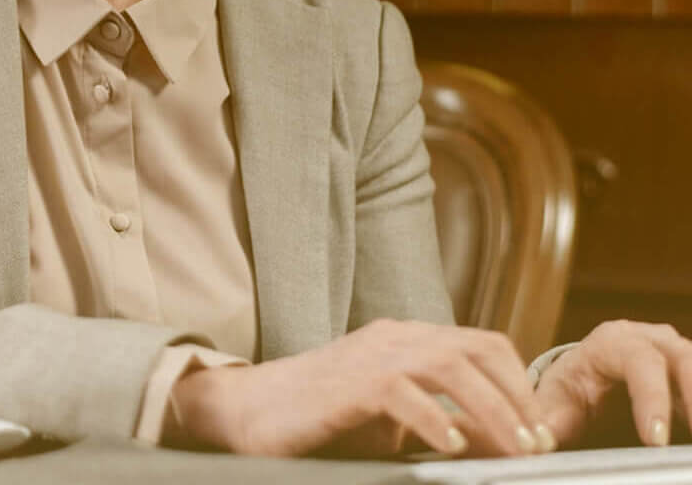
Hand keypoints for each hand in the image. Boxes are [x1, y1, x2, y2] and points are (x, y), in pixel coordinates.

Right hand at [166, 319, 554, 458]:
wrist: (245, 411)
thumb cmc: (317, 420)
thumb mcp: (391, 421)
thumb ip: (442, 423)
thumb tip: (499, 445)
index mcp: (405, 340)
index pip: (483, 344)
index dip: (520, 384)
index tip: (541, 430)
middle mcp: (392, 338)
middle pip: (477, 350)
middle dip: (518, 398)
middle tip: (538, 443)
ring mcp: (369, 356)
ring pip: (451, 366)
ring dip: (492, 409)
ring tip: (512, 448)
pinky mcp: (346, 384)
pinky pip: (403, 392)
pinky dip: (434, 419)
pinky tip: (450, 446)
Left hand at [533, 321, 691, 449]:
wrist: (584, 372)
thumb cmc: (571, 384)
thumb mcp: (555, 398)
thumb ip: (547, 420)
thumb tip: (536, 442)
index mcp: (610, 342)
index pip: (638, 361)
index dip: (651, 397)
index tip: (655, 439)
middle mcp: (648, 339)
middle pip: (681, 357)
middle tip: (691, 442)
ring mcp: (673, 351)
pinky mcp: (687, 368)